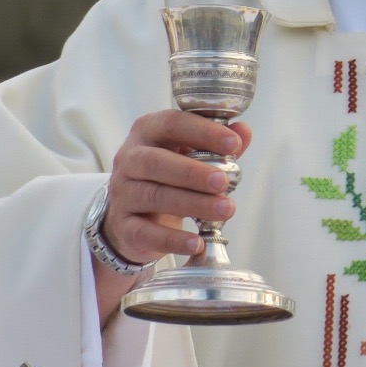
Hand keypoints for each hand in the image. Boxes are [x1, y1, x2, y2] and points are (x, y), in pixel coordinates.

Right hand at [94, 110, 248, 322]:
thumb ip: (216, 144)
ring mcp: (122, 193)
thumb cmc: (168, 176)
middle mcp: (128, 160)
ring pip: (153, 196)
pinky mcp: (123, 226)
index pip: (171, 124)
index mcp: (147, 132)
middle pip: (156, 162)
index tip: (233, 144)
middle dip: (193, 172)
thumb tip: (243, 131)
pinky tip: (197, 242)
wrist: (132, 215)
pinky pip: (146, 233)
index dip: (203, 132)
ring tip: (224, 210)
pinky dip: (173, 240)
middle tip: (224, 181)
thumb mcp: (190, 155)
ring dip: (192, 204)